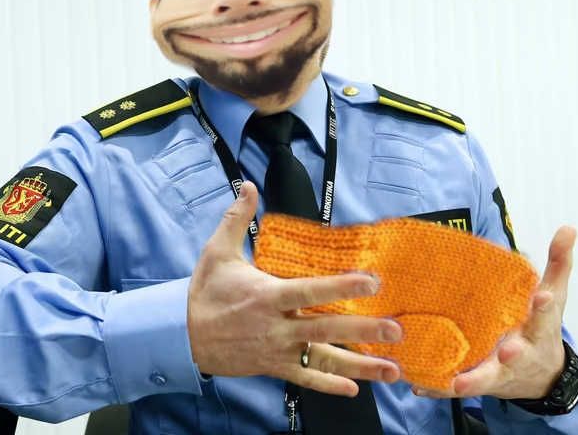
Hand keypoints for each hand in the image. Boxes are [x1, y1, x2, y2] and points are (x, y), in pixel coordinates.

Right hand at [187, 181, 402, 396]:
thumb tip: (248, 186)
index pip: (309, 291)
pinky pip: (305, 378)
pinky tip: (354, 390)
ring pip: (323, 359)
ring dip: (359, 366)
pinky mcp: (274, 367)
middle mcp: (276, 326)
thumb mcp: (217, 252)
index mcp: (266, 295)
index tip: (371, 283)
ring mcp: (277, 350)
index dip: (341, 287)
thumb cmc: (204, 293)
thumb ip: (237, 219)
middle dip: (363, 332)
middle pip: (325, 330)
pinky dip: (329, 385)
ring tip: (391, 370)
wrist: (182, 337)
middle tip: (395, 331)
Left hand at [413, 226, 576, 399]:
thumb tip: (568, 228)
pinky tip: (420, 387)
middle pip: (517, 354)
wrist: (541, 376)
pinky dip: (439, 388)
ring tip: (458, 383)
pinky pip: (456, 386)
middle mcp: (520, 352)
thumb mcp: (555, 294)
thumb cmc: (542, 327)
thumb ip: (557, 262)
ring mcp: (500, 370)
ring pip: (486, 377)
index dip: (544, 305)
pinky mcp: (479, 382)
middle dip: (513, 352)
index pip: (544, 314)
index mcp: (538, 328)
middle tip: (508, 349)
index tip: (543, 297)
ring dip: (473, 380)